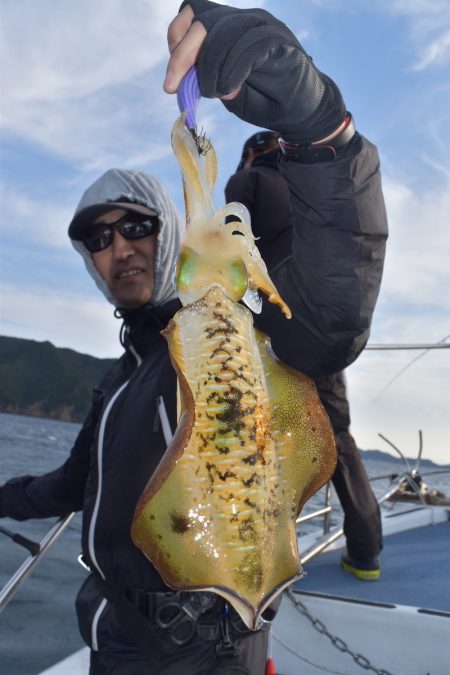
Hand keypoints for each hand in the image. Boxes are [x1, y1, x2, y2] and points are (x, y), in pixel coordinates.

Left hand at [164, 1, 345, 142]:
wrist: (303, 113)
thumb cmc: (266, 101)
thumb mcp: (226, 91)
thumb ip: (206, 80)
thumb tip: (183, 79)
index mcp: (230, 27)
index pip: (193, 13)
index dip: (176, 39)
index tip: (172, 76)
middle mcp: (246, 20)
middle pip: (203, 19)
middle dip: (183, 55)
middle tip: (174, 87)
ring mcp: (264, 27)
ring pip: (223, 31)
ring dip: (208, 67)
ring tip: (212, 93)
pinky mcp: (279, 41)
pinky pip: (247, 46)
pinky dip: (231, 70)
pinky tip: (227, 90)